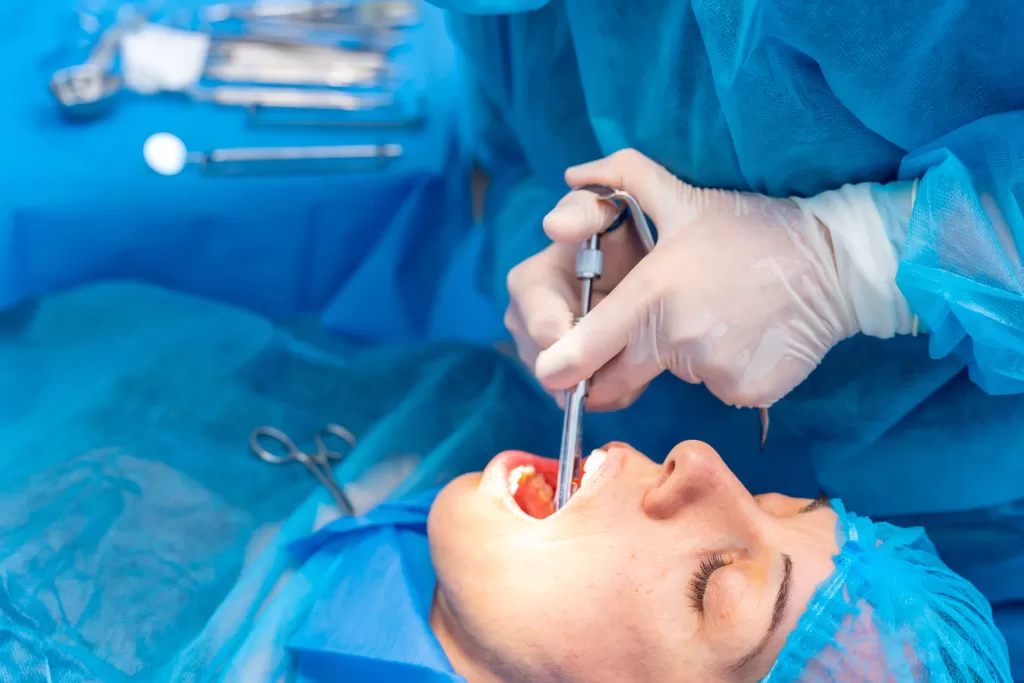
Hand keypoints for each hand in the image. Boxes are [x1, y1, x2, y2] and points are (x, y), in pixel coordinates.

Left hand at [513, 149, 862, 409]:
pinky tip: (750, 335)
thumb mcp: (686, 196)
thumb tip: (573, 172)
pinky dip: (726, 371)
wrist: (838, 262)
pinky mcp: (748, 392)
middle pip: (623, 375)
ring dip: (687, 355)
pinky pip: (719, 389)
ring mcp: (715, 370)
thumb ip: (622, 180)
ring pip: (678, 376)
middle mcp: (678, 339)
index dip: (562, 366)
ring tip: (724, 314)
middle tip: (668, 320)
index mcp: (653, 294)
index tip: (550, 373)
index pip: (586, 346)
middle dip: (627, 361)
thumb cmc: (754, 228)